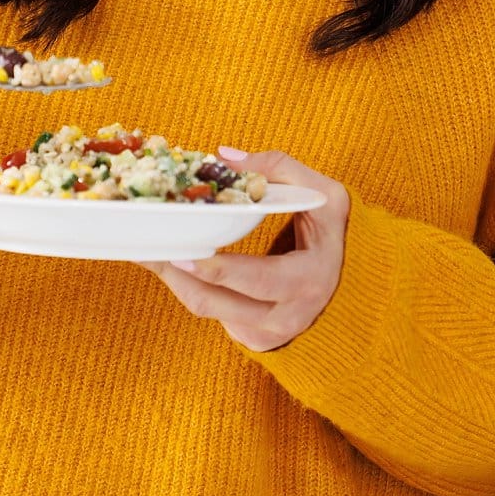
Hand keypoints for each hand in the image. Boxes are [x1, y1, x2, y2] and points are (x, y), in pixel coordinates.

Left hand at [144, 147, 349, 350]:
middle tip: (150, 249)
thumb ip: (279, 169)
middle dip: (180, 275)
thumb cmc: (333, 234)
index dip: (221, 270)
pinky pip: (210, 313)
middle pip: (220, 302)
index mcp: (310, 279)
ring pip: (206, 310)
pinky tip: (168, 261)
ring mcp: (267, 332)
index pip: (260, 280)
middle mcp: (288, 315)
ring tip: (145, 249)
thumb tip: (224, 158)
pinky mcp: (251, 337)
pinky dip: (186, 285)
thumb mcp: (324, 195)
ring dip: (172, 279)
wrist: (349, 285)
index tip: (186, 254)